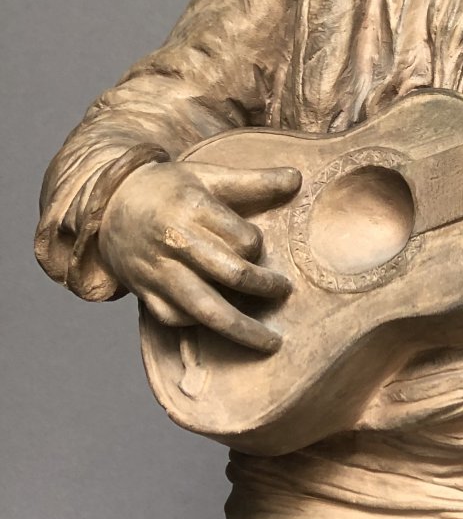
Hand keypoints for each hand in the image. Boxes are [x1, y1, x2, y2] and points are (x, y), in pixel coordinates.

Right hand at [98, 161, 301, 351]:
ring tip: (271, 343)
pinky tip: (221, 323)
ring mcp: (158, 271)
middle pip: (230, 274)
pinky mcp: (144, 292)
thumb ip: (255, 180)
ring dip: (242, 329)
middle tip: (284, 291)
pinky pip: (175, 318)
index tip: (257, 246)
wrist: (109, 203)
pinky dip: (199, 324)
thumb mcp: (209, 175)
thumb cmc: (170, 189)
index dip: (258, 245)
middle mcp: (175, 242)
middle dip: (264, 287)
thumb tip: (298, 177)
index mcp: (194, 209)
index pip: (243, 239)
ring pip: (205, 308)